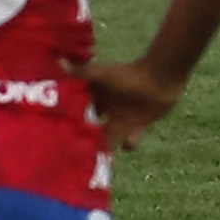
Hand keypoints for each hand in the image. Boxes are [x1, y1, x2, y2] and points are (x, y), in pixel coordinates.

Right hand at [68, 57, 187, 151]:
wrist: (162, 76)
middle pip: (91, 128)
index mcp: (96, 97)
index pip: (78, 112)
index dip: (69, 122)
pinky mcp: (137, 126)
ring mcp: (122, 118)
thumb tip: (58, 61)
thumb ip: (81, 71)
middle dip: (84, 139)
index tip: (57, 135)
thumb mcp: (102, 74)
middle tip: (73, 155)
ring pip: (108, 138)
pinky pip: (130, 141)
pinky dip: (129, 144)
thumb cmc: (130, 74)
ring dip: (105, 146)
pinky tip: (127, 144)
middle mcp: (107, 109)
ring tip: (98, 158)